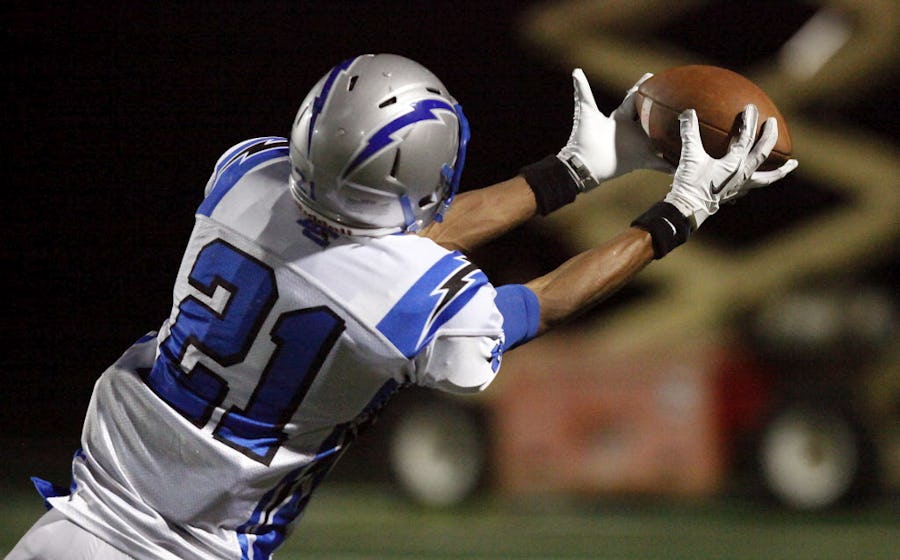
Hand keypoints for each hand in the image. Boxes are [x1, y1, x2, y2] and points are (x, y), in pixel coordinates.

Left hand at [557, 69, 672, 192]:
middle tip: (678, 97)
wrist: (583, 164)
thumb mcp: (585, 112)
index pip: (635, 98)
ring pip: (659, 138)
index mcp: (620, 117)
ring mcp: (637, 145)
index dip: (643, 87)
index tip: (653, 75)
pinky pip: (658, 163)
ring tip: (688, 129)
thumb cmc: (583, 138)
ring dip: (671, 135)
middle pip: (651, 116)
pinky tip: (680, 163)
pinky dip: (668, 164)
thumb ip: (582, 91)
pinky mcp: (639, 161)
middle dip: (662, 109)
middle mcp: (631, 130)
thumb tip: (576, 71)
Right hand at [664, 104, 797, 228]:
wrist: (688, 210)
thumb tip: (687, 112)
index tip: (751, 108)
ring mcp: (740, 187)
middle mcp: (742, 175)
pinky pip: (753, 187)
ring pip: (767, 178)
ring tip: (792, 164)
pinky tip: (757, 179)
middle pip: (763, 154)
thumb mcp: (689, 156)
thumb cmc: (690, 184)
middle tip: (773, 123)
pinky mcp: (734, 195)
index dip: (749, 121)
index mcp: (734, 164)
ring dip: (780, 170)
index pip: (746, 138)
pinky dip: (759, 181)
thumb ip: (690, 133)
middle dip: (769, 137)